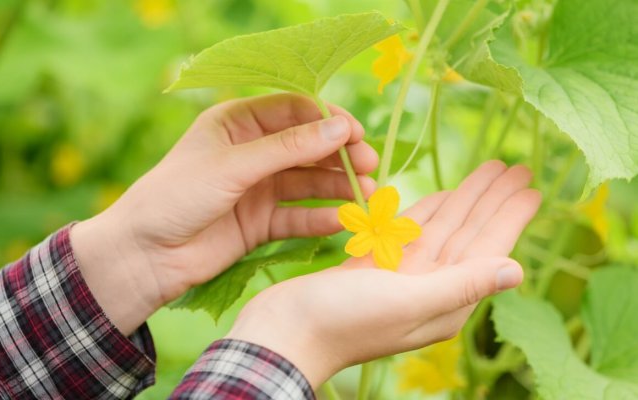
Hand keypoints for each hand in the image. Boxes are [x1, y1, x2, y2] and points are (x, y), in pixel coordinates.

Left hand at [70, 94, 377, 333]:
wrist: (145, 255)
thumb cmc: (176, 196)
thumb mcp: (233, 166)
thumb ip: (288, 149)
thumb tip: (340, 127)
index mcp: (237, 122)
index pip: (293, 110)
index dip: (326, 119)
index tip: (356, 133)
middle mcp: (250, 152)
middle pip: (306, 147)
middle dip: (338, 155)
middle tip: (370, 165)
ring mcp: (256, 188)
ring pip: (306, 182)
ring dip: (336, 187)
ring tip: (367, 195)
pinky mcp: (259, 222)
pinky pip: (296, 216)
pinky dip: (319, 218)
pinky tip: (341, 221)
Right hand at [227, 161, 540, 386]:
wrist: (285, 331)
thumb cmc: (343, 321)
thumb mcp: (407, 302)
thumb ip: (462, 285)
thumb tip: (517, 271)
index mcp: (445, 301)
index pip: (487, 250)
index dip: (509, 216)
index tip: (530, 186)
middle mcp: (430, 288)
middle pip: (469, 235)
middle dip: (491, 200)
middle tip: (516, 167)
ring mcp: (402, 276)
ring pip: (442, 229)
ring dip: (464, 199)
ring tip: (488, 170)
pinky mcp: (376, 265)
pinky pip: (412, 232)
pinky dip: (429, 212)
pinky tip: (445, 195)